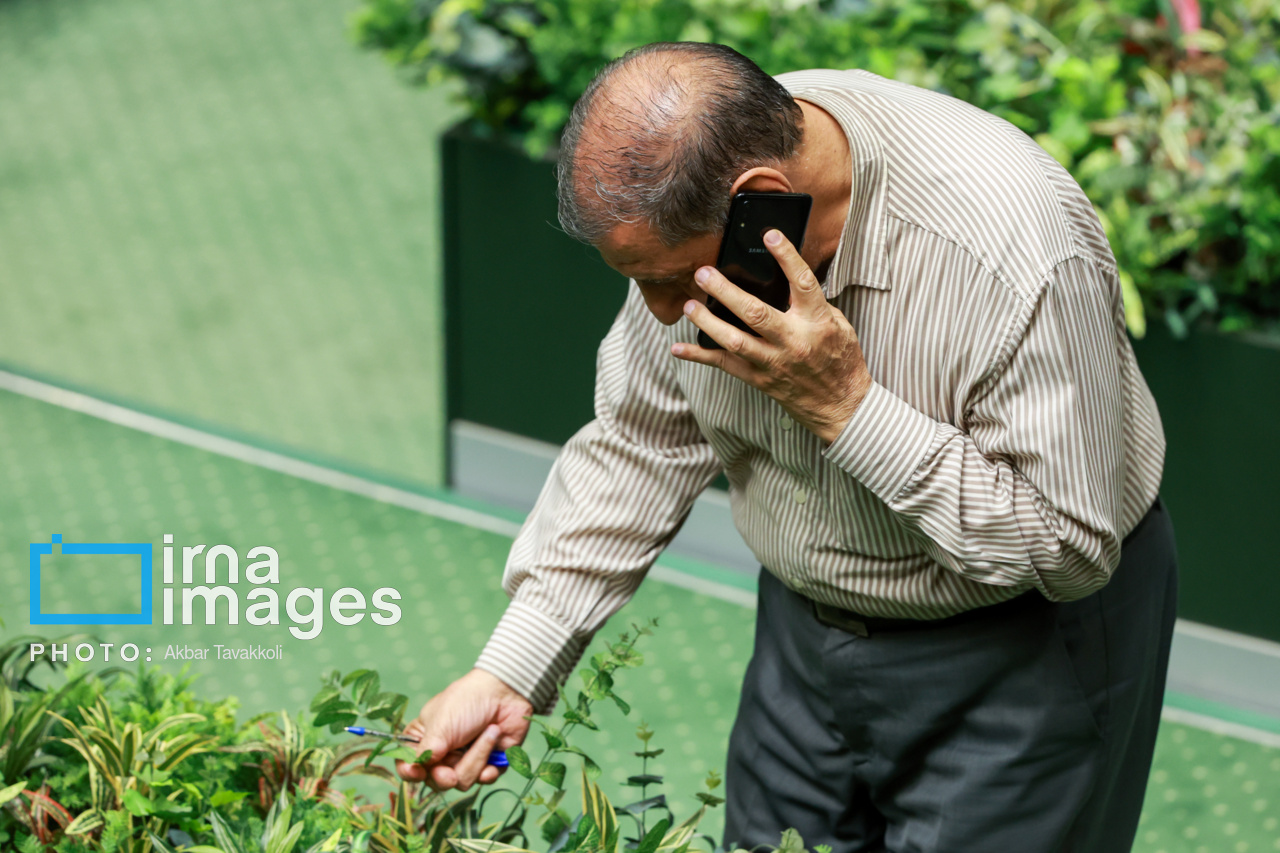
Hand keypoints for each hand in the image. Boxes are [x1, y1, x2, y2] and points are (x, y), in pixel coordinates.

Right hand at [395, 668, 533, 791]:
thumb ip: (426, 750)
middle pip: (436, 781)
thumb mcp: (441, 722)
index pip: (407, 765)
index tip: (417, 773)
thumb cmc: (467, 701)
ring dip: (476, 760)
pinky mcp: (489, 764)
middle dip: (445, 778)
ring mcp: (465, 760)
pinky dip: (490, 769)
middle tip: (451, 774)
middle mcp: (442, 754)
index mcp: (423, 739)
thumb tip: (415, 769)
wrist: (506, 691)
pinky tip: (496, 749)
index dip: (410, 773)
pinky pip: (485, 780)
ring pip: (463, 782)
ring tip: (488, 734)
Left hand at [672, 230, 872, 443]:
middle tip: (704, 273)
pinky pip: (725, 366)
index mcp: (817, 322)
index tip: (770, 235)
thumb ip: (812, 303)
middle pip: (755, 313)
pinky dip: (700, 356)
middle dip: (726, 292)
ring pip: (735, 341)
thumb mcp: (838, 325)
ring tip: (690, 305)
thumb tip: (785, 278)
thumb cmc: (841, 360)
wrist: (841, 406)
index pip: (802, 284)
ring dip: (708, 322)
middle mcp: (794, 342)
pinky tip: (678, 348)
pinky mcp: (760, 380)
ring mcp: (774, 363)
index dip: (787, 257)